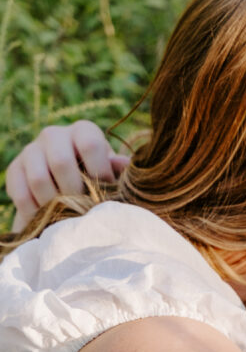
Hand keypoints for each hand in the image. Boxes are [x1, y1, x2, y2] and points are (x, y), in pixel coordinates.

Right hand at [6, 120, 129, 230]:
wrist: (66, 186)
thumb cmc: (97, 178)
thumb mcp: (111, 172)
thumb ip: (119, 170)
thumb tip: (124, 164)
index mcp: (83, 131)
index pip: (90, 144)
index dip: (100, 172)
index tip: (105, 193)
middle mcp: (54, 134)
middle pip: (61, 162)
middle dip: (75, 193)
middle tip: (84, 210)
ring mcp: (31, 150)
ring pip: (39, 179)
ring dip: (54, 204)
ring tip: (67, 217)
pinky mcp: (15, 169)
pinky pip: (21, 193)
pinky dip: (35, 212)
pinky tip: (47, 220)